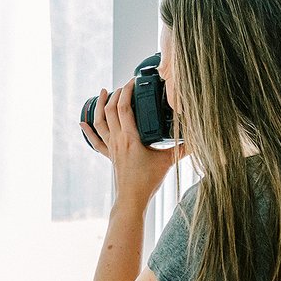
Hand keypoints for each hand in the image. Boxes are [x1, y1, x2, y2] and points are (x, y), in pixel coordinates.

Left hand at [81, 78, 187, 206]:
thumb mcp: (168, 161)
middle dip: (115, 93)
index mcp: (130, 137)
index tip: (133, 81)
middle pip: (110, 110)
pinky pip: (95, 141)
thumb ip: (183, 148)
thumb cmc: (147, 181)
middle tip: (124, 84)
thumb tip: (199, 138)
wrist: (132, 199)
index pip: (124, 107)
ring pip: (100, 122)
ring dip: (99, 105)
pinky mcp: (109, 155)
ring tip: (102, 92)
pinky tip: (82, 122)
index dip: (127, 91)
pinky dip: (88, 131)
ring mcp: (111, 147)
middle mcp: (118, 140)